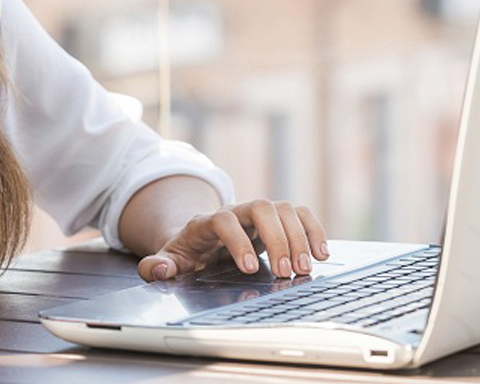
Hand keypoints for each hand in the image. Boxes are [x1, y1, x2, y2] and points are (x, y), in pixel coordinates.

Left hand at [136, 199, 329, 281]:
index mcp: (208, 221)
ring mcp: (259, 213)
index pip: (224, 219)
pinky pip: (301, 215)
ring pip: (284, 208)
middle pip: (261, 207)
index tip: (249, 268)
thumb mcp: (169, 260)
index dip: (237, 240)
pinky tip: (322, 255)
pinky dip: (314, 231)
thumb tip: (157, 269)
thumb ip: (157, 266)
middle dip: (276, 238)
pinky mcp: (277, 220)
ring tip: (304, 270)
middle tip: (285, 272)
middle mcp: (237, 210)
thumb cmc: (187, 253)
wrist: (200, 238)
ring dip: (298, 237)